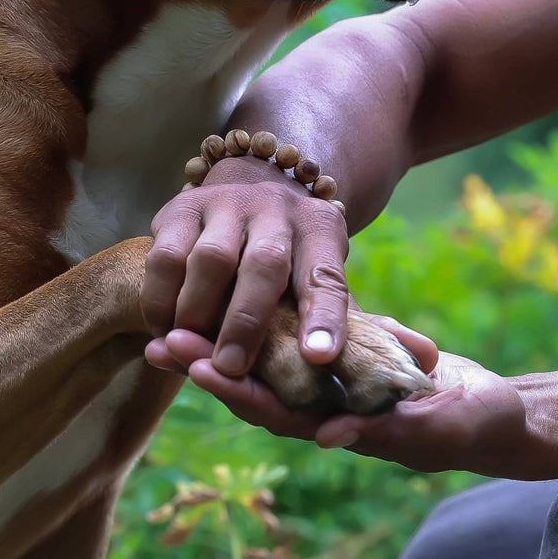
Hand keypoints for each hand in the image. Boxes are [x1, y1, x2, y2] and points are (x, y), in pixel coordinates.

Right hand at [144, 154, 350, 378]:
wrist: (248, 190)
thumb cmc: (289, 258)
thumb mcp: (319, 275)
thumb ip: (345, 320)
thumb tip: (397, 365)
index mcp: (320, 228)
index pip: (327, 276)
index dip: (325, 317)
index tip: (320, 358)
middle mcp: (275, 209)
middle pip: (265, 265)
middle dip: (247, 322)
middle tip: (232, 369)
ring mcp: (225, 203)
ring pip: (210, 258)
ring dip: (198, 312)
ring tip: (192, 353)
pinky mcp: (180, 207)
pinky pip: (164, 257)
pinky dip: (160, 300)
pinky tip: (163, 332)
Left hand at [182, 328, 534, 479]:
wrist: (498, 412)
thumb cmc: (478, 423)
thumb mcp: (440, 428)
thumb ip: (391, 431)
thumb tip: (328, 435)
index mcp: (342, 427)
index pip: (278, 413)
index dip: (237, 393)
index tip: (199, 370)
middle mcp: (324, 409)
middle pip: (255, 389)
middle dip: (207, 368)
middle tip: (160, 344)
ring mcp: (328, 384)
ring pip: (264, 365)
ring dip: (218, 347)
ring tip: (170, 325)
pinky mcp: (340, 355)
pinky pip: (290, 340)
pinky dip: (255, 324)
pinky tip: (220, 301)